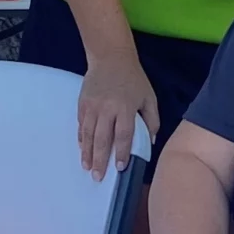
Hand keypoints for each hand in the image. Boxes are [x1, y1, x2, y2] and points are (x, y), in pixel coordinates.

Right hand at [78, 50, 159, 179]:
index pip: (123, 135)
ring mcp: (92, 106)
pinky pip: (81, 125)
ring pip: (88, 134)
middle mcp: (107, 109)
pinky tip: (83, 150)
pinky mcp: (82, 103)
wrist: (110, 57)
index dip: (122, 153)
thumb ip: (152, 119)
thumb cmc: (133, 78)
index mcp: (125, 108)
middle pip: (102, 139)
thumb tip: (151, 141)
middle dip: (100, 160)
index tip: (120, 168)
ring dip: (87, 153)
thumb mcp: (149, 97)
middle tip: (99, 177)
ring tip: (88, 168)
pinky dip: (82, 139)